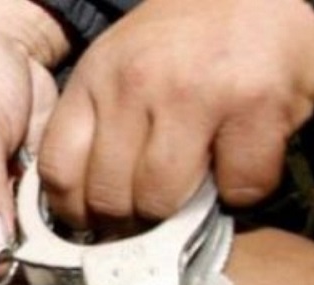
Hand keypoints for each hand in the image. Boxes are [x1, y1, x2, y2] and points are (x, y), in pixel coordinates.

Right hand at [0, 0, 68, 274]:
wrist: (8, 47)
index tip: (32, 270)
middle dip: (24, 258)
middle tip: (61, 257)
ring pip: (23, 241)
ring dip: (45, 241)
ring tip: (72, 238)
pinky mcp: (26, 191)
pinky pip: (43, 219)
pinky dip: (57, 219)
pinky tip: (75, 215)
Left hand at [38, 0, 313, 228]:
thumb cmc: (201, 31)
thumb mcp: (130, 61)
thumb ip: (108, 120)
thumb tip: (99, 202)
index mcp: (99, 75)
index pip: (60, 170)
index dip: (78, 212)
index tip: (99, 223)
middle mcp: (137, 84)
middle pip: (111, 199)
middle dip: (136, 219)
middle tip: (161, 208)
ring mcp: (195, 96)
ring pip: (163, 202)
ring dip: (186, 211)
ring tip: (204, 185)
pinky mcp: (254, 108)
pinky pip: (239, 190)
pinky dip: (246, 190)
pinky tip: (247, 162)